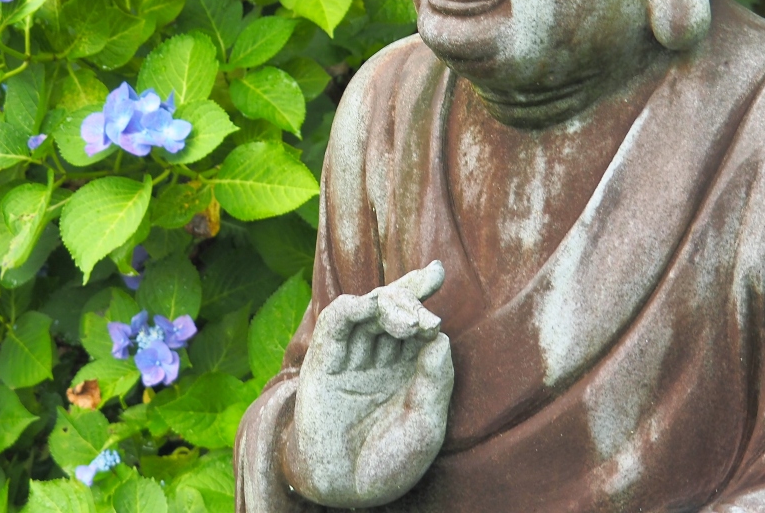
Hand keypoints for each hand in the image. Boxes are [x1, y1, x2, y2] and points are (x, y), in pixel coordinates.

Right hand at [284, 262, 453, 507]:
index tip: (436, 274)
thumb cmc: (390, 462)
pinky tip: (368, 305)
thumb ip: (436, 380)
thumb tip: (441, 337)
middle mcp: (377, 358)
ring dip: (386, 304)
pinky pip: (334, 326)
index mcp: (403, 368)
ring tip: (407, 319)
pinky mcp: (323, 364)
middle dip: (407, 294)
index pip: (412, 319)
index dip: (421, 293)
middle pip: (390, 309)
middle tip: (426, 293)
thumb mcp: (426, 423)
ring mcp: (350, 359)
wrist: (349, 489)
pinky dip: (349, 309)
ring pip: (365, 312)